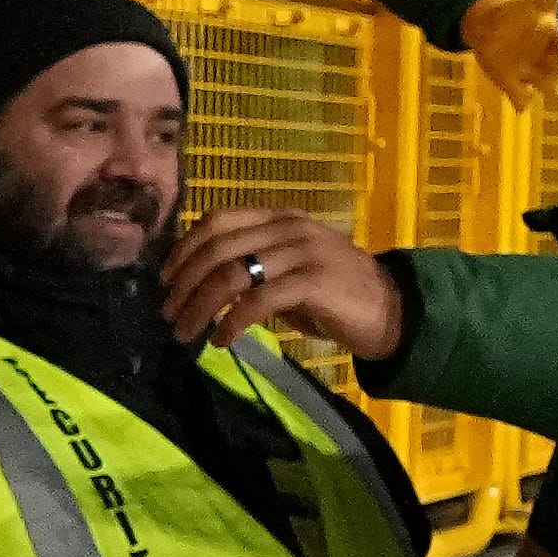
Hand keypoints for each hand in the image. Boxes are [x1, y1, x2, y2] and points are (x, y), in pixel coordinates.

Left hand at [166, 204, 408, 366]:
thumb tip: (198, 281)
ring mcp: (303, 252)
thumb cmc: (334, 293)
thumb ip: (252, 263)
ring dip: (199, 306)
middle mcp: (289, 227)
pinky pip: (257, 300)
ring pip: (231, 274)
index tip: (165, 280)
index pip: (217, 220)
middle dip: (184, 283)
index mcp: (280, 216)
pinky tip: (221, 340)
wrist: (391, 310)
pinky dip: (231, 322)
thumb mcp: (290, 267)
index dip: (184, 248)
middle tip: (169, 314)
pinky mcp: (313, 282)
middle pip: (217, 248)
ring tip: (186, 332)